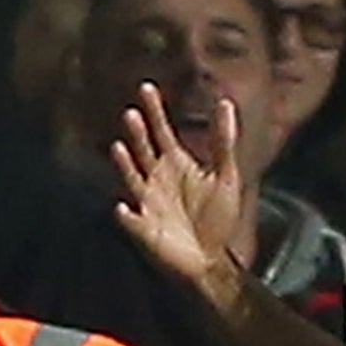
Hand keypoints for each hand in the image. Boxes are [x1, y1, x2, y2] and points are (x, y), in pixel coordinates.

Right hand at [112, 83, 246, 309]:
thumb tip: (226, 102)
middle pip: (143, 149)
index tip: (147, 86)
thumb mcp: (226, 177)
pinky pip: (131, 221)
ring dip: (125, 164)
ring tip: (119, 147)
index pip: (161, 131)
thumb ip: (224, 142)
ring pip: (132, 178)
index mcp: (175, 164)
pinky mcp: (144, 228)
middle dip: (137, 133)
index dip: (155, 110)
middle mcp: (156, 178)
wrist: (211, 258)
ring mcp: (147, 202)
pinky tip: (122, 208)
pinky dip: (126, 216)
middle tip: (132, 113)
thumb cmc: (216, 217)